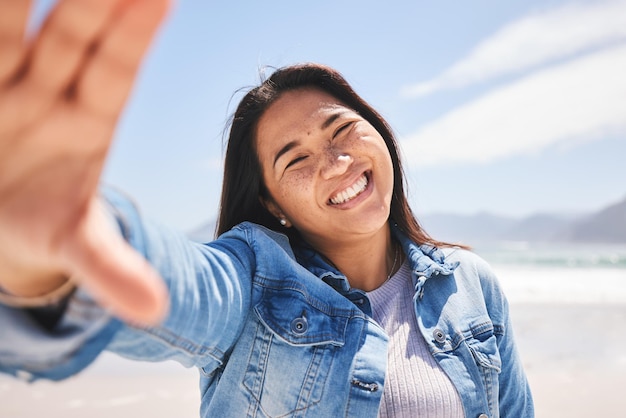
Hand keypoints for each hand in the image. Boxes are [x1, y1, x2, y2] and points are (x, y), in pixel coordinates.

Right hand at [0, 0, 169, 323]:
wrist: (2, 218)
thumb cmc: (44, 222)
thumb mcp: (78, 247)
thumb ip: (113, 271)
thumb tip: (157, 311)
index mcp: (89, 123)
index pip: (115, 72)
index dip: (133, 36)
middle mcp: (48, 91)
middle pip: (70, 35)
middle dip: (90, 1)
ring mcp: (5, 85)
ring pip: (7, 30)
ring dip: (15, 0)